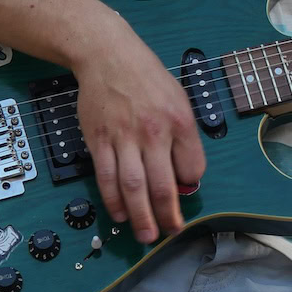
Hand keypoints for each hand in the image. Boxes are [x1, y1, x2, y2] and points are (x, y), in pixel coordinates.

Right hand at [73, 16, 205, 243]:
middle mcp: (153, 132)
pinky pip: (106, 178)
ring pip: (133, 187)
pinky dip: (113, 200)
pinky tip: (120, 215)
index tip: (185, 194)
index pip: (192, 166)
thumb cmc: (147, 78)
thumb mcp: (178, 99)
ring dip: (140, 217)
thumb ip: (184, 136)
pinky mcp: (99, 140)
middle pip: (162, 185)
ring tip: (146, 236)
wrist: (108, 56)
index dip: (190, 186)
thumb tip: (185, 175)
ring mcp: (124, 137)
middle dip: (167, 216)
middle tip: (169, 233)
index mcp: (179, 121)